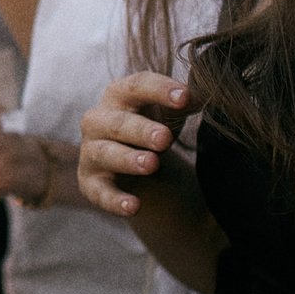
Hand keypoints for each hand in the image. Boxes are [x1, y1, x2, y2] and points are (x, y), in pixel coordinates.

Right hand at [77, 71, 194, 217]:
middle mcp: (98, 120)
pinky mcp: (90, 182)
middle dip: (140, 130)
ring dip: (127, 159)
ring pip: (105, 154)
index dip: (159, 90)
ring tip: (152, 164)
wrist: (135, 160)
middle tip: (164, 138)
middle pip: (118, 122)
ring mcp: (91, 151)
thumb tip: (204, 90)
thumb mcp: (170, 111)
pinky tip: (134, 206)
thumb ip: (186, 100)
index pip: (137, 86)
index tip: (184, 97)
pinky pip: (100, 192)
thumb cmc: (152, 125)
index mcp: (120, 95)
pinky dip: (115, 200)